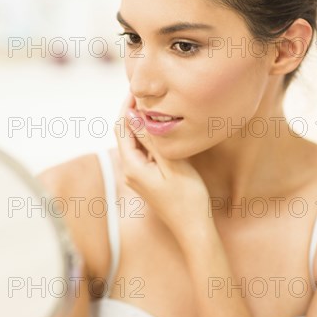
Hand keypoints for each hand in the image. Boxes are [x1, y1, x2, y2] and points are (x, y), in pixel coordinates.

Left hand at [114, 93, 211, 239]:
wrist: (193, 229)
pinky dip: (148, 137)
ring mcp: (136, 177)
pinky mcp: (146, 180)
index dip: (128, 106)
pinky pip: (142, 152)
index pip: (122, 127)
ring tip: (155, 104)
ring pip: (133, 142)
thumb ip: (152, 141)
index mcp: (132, 166)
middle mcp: (129, 171)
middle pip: (125, 133)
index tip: (138, 88)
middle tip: (147, 91)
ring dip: (141, 124)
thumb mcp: (173, 165)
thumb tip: (134, 117)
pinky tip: (161, 129)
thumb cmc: (188, 199)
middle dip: (133, 112)